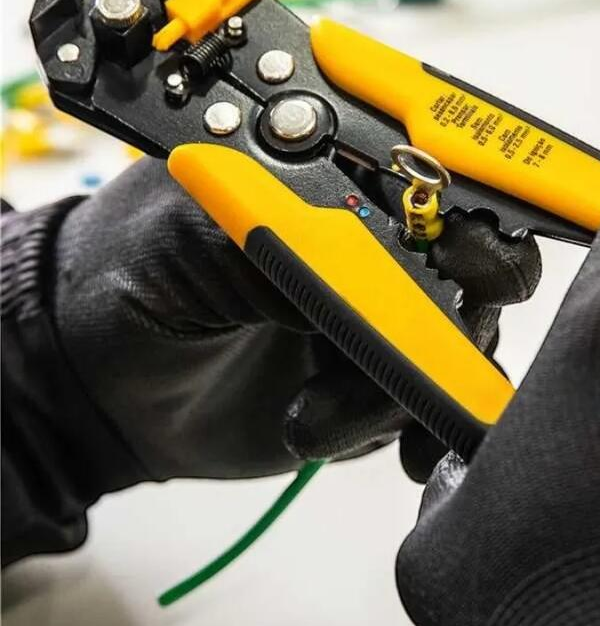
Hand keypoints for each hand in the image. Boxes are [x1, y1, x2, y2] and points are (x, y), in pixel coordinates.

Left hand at [51, 157, 538, 482]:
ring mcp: (378, 318)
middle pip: (475, 265)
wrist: (98, 386)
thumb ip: (287, 233)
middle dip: (464, 311)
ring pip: (458, 345)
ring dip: (404, 387)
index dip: (473, 220)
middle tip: (432, 348)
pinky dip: (423, 428)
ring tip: (316, 413)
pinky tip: (381, 445)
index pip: (438, 183)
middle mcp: (373, 243)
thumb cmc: (131, 275)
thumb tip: (385, 261)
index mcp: (335, 181)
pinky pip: (428, 406)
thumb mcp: (192, 228)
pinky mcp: (373, 385)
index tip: (472, 265)